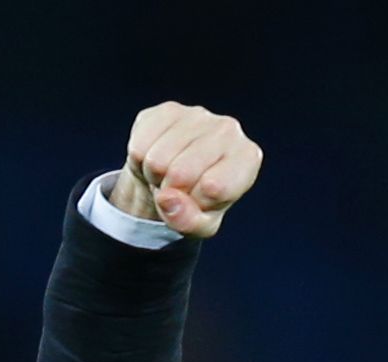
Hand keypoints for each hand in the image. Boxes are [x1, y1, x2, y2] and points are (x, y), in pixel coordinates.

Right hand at [117, 102, 260, 239]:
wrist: (175, 178)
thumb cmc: (196, 202)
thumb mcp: (199, 225)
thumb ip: (188, 222)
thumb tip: (167, 199)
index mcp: (247, 158)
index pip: (214, 188)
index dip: (197, 202)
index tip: (200, 199)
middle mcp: (228, 129)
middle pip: (182, 173)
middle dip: (172, 191)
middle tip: (180, 188)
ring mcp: (198, 115)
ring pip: (157, 160)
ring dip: (155, 176)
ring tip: (168, 174)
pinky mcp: (168, 110)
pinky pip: (140, 147)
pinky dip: (142, 161)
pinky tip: (158, 157)